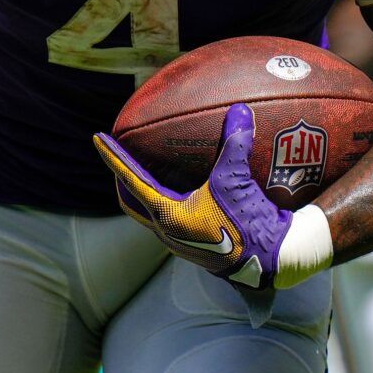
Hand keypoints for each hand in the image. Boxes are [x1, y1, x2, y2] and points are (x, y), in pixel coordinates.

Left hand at [93, 103, 291, 289]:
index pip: (130, 181)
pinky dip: (169, 201)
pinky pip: (172, 219)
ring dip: (146, 192)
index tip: (97, 138)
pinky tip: (184, 190)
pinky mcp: (198, 246)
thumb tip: (240, 110)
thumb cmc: (249, 224)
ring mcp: (182, 243)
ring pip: (152, 213)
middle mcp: (168, 232)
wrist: (274, 262)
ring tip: (148, 170)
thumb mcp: (237, 181)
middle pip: (133, 201)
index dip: (113, 157)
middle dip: (124, 179)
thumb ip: (234, 144)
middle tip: (119, 156)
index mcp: (167, 216)